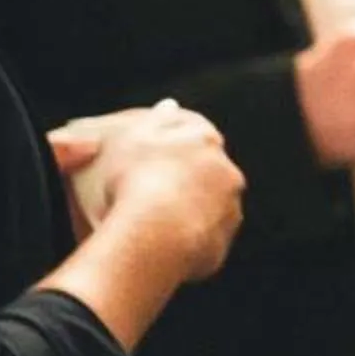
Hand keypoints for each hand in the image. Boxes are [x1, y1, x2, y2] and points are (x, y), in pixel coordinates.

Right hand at [59, 102, 244, 282]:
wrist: (150, 232)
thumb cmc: (132, 180)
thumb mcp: (127, 136)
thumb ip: (149, 120)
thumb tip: (168, 106)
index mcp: (206, 138)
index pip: (195, 136)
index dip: (170, 149)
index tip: (150, 164)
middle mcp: (225, 171)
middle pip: (205, 172)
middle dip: (182, 181)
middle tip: (148, 196)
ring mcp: (227, 210)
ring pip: (207, 208)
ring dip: (186, 213)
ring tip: (150, 225)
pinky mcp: (219, 244)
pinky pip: (200, 243)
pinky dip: (182, 244)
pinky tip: (158, 248)